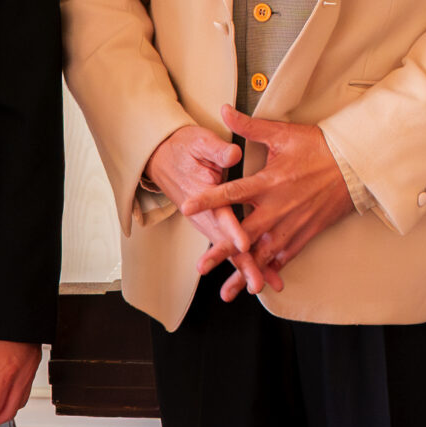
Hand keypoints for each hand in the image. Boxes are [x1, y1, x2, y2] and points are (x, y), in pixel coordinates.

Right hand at [147, 125, 277, 298]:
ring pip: (228, 250)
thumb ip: (217, 151)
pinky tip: (262, 274)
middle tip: (257, 282)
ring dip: (244, 269)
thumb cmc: (184, 148)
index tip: (244, 244)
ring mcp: (208, 223)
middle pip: (226, 243)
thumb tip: (233, 155)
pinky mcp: (213, 226)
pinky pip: (229, 249)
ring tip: (262, 285)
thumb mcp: (198, 142)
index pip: (220, 214)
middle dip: (243, 263)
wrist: (163, 158)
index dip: (232, 230)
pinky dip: (244, 263)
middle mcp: (205, 214)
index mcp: (203, 194)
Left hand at [180, 106, 355, 275]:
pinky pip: (286, 256)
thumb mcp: (284, 133)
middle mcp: (278, 207)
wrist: (356, 166)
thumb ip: (250, 126)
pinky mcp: (306, 233)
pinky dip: (271, 269)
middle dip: (222, 251)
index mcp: (269, 182)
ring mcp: (293, 224)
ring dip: (245, 271)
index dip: (209, 200)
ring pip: (264, 253)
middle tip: (201, 265)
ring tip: (228, 290)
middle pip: (244, 233)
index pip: (232, 193)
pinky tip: (259, 280)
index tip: (188, 207)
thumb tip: (224, 111)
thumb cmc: (320, 147)